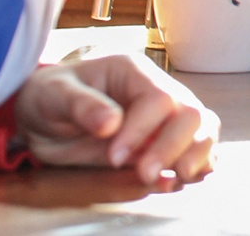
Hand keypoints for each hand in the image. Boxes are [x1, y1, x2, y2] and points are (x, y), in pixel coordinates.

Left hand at [15, 56, 217, 183]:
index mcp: (134, 72)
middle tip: (145, 174)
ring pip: (203, 129)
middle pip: (191, 113)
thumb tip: (111, 123)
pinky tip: (186, 177)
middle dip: (173, 147)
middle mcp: (158, 91)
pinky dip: (199, 163)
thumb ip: (81, 105)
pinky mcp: (164, 141)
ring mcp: (165, 117)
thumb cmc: (50, 98)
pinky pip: (195, 148)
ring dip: (196, 154)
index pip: (158, 99)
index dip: (142, 130)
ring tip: (178, 177)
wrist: (46, 118)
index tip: (114, 156)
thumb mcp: (54, 95)